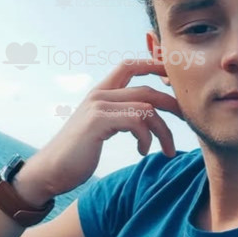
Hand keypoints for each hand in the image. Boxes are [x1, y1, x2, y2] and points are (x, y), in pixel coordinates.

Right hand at [14, 59, 183, 203]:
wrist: (49, 172)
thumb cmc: (77, 154)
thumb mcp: (101, 128)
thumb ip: (120, 116)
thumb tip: (147, 116)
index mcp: (100, 93)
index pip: (130, 65)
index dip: (155, 64)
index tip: (175, 78)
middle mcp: (99, 95)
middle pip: (147, 88)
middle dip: (172, 102)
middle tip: (188, 119)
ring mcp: (98, 107)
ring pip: (147, 107)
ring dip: (164, 131)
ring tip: (168, 150)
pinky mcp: (98, 121)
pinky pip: (137, 121)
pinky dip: (147, 138)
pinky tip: (143, 152)